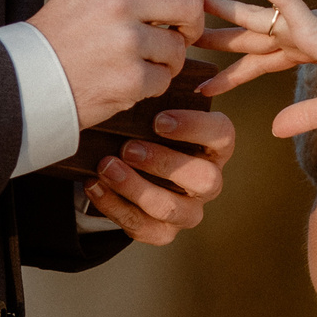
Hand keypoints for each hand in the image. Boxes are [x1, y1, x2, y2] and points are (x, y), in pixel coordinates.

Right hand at [28, 0, 208, 128]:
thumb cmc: (60, 38)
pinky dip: (151, 86)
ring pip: (178, 47)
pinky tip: (124, 83)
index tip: (188, 9)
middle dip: (191, 26)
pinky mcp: (129, 78)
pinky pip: (164, 79)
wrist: (23, 80)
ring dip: (166, 61)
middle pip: (190, 4)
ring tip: (137, 64)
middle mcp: (118, 0)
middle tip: (179, 39)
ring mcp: (125, 40)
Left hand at [80, 107, 237, 245]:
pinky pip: (144, 228)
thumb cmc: (144, 131)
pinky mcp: (164, 232)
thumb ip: (153, 104)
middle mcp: (209, 181)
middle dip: (164, 163)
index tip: (158, 120)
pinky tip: (95, 185)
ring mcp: (189, 210)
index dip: (194, 127)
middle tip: (128, 147)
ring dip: (136, 188)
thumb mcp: (152, 114)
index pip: (222, 135)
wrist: (126, 166)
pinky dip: (114, 206)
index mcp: (215, 146)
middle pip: (204, 179)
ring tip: (106, 167)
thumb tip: (136, 85)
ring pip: (172, 209)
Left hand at [196, 0, 316, 136]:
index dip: (234, 74)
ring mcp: (311, 24)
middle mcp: (307, 32)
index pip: (263, 60)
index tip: (204, 88)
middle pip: (252, 34)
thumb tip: (274, 130)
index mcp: (313, 50)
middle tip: (181, 37)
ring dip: (225, 9)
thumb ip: (305, 114)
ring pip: (258, 15)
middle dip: (219, 38)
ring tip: (192, 1)